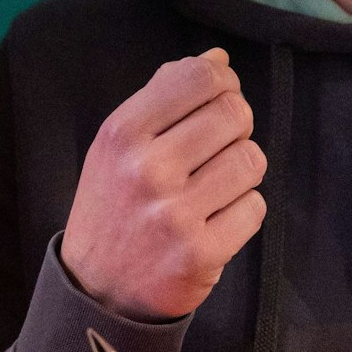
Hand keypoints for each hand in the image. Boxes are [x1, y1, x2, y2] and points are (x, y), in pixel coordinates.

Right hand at [62, 48, 267, 320]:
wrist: (96, 292)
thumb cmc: (113, 207)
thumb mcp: (117, 146)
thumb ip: (163, 96)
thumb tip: (218, 59)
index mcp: (121, 134)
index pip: (197, 77)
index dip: (223, 81)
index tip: (220, 96)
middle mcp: (146, 170)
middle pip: (232, 114)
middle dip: (236, 125)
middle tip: (219, 146)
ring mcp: (175, 215)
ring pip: (250, 160)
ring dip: (241, 170)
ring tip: (215, 186)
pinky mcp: (202, 253)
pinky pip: (255, 207)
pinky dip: (243, 211)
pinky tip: (216, 220)